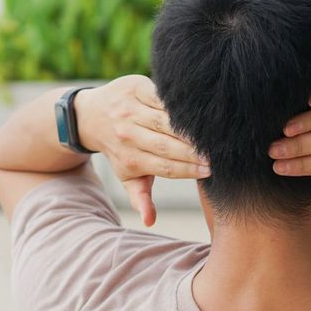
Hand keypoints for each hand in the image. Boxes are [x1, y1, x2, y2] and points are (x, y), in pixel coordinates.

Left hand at [77, 75, 209, 225]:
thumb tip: (149, 221)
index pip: (166, 167)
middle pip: (167, 146)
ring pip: (166, 121)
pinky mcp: (136, 89)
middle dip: (194, 151)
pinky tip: (197, 111)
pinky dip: (179, 104)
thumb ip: (140, 197)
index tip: (211, 171)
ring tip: (212, 134)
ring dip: (189, 128)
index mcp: (130, 160)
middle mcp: (128, 136)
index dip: (190, 170)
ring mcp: (131, 111)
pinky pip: (162, 97)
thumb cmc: (119, 149)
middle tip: (218, 153)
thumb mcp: (126, 175)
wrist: (92, 116)